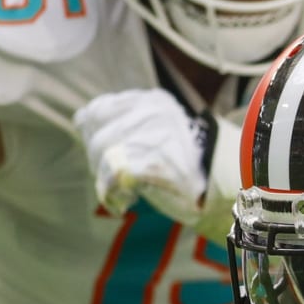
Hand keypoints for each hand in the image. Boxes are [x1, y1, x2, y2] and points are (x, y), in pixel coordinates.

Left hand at [73, 89, 208, 223]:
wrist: (223, 190)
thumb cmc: (182, 167)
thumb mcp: (151, 135)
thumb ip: (119, 124)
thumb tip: (80, 120)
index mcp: (151, 101)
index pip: (97, 111)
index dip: (93, 139)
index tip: (108, 159)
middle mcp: (152, 111)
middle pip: (98, 136)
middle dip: (98, 165)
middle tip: (116, 182)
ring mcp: (155, 134)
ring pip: (104, 156)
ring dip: (106, 181)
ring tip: (125, 193)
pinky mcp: (156, 161)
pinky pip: (114, 176)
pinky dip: (112, 194)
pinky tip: (125, 202)